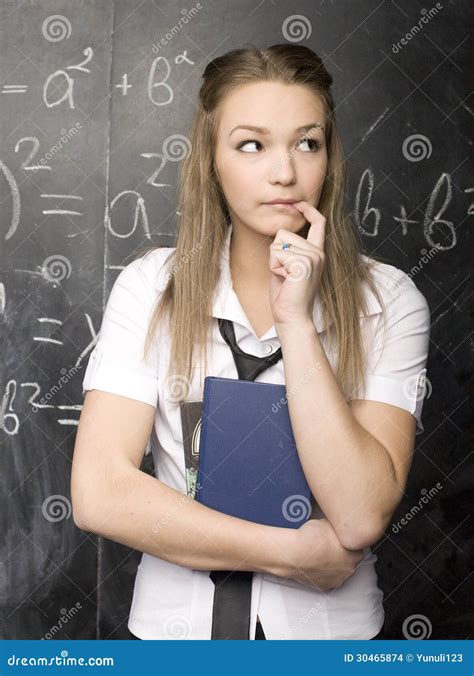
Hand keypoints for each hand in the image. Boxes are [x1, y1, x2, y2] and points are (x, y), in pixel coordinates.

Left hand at [269, 201, 325, 327]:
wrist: (292, 317)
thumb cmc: (287, 295)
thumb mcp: (288, 267)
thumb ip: (289, 250)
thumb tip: (281, 234)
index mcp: (316, 253)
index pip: (318, 223)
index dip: (308, 210)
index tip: (300, 203)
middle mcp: (318, 253)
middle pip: (283, 233)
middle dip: (275, 253)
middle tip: (284, 274)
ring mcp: (312, 257)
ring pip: (278, 244)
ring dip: (274, 261)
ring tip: (285, 277)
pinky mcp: (303, 263)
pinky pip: (276, 254)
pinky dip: (274, 267)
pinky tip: (284, 280)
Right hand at [271, 518, 364, 591]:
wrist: (295, 553)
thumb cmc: (312, 537)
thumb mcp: (329, 522)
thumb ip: (339, 525)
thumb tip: (339, 522)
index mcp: (355, 553)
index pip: (358, 546)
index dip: (349, 540)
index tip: (341, 537)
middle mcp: (350, 569)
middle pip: (351, 560)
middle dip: (343, 553)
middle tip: (330, 544)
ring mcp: (338, 579)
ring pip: (340, 570)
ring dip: (334, 563)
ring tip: (321, 553)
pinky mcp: (325, 586)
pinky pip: (328, 578)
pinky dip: (323, 572)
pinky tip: (316, 563)